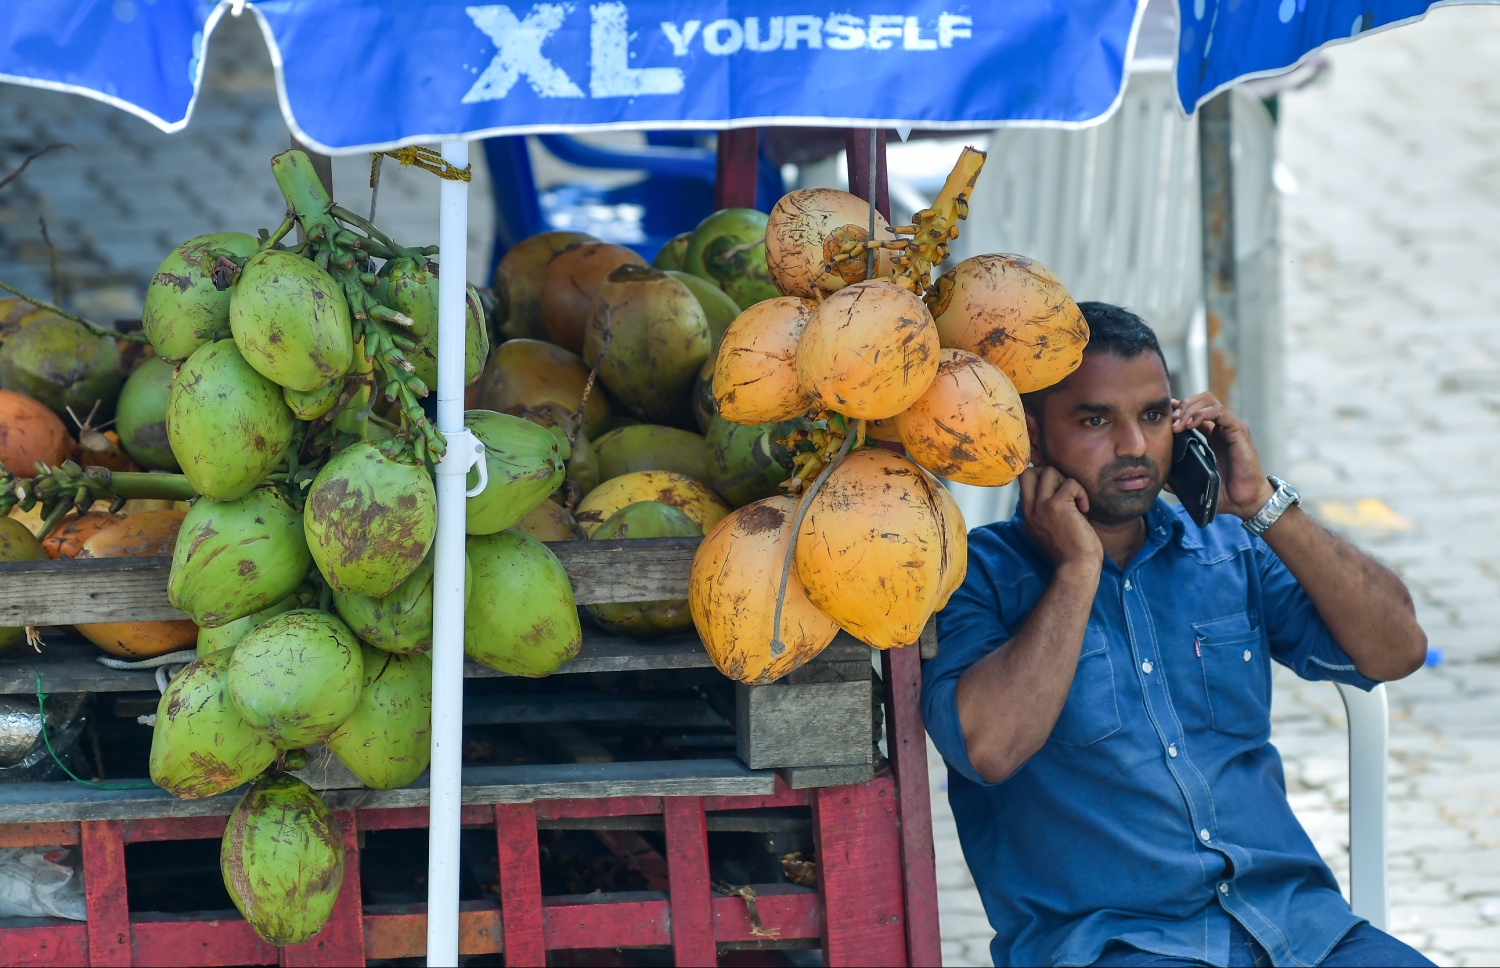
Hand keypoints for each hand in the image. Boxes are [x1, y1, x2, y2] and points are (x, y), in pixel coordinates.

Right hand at [1020, 466, 1102, 571]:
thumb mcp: (1050, 530)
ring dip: (1066, 481)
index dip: (1040, 478)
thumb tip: (1059, 489)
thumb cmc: (1070, 551)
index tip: (1056, 488)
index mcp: (1028, 516)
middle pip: (1028, 472)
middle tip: (1063, 491)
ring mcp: (1041, 506)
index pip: (1023, 483)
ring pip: (1049, 471)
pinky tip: (1085, 509)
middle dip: (1048, 474)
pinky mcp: (1057, 505)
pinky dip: (1081, 493)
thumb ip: (1047, 511)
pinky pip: (1070, 483)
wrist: (1076, 567)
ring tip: (1076, 500)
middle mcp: (1030, 510)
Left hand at [1171, 393, 1274, 518]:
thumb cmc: (1224, 493)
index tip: (1164, 416)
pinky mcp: (1238, 431)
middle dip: (1182, 406)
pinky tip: (1189, 424)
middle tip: (1170, 421)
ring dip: (1189, 409)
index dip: (1179, 410)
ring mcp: (1231, 428)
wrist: (1243, 503)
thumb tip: (1161, 480)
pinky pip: (1219, 412)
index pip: (1195, 412)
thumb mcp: (1195, 482)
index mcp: (1212, 437)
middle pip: (1201, 400)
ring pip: (1209, 401)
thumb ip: (1179, 478)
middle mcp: (1222, 428)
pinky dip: (1201, 414)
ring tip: (1177, 424)